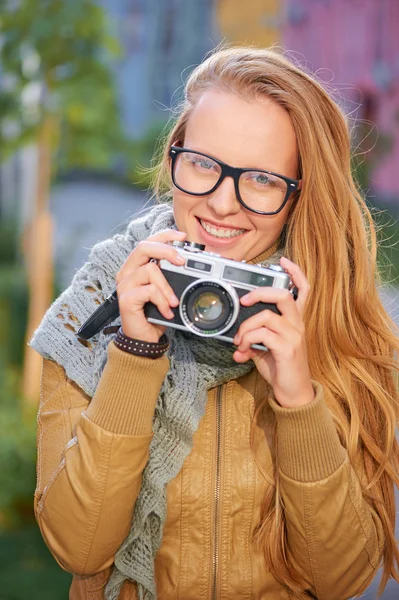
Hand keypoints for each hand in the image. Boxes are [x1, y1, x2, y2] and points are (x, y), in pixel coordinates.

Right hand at [115, 229, 186, 342]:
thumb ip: (171, 276)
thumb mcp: (166, 291)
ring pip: (150, 270)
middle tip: (182, 261)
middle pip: (143, 247)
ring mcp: (125, 285)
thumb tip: (191, 263)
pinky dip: (162, 301)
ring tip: (174, 302)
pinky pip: (149, 291)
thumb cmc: (155, 313)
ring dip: (167, 286)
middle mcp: (127, 273)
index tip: (182, 237)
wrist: (144, 339)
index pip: (148, 242)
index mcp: (136, 267)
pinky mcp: (126, 299)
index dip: (165, 235)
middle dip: (166, 250)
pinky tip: (167, 312)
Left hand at [232, 257, 313, 407]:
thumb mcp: (265, 350)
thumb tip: (235, 342)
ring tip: (239, 341)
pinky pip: (263, 334)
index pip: (303, 290)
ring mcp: (295, 336)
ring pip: (266, 316)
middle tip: (244, 300)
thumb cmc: (281, 369)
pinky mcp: (288, 348)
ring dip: (246, 327)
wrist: (294, 393)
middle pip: (283, 295)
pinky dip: (248, 339)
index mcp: (295, 321)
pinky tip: (243, 351)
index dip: (296, 273)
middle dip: (259, 293)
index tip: (284, 261)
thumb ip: (252, 340)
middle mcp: (298, 325)